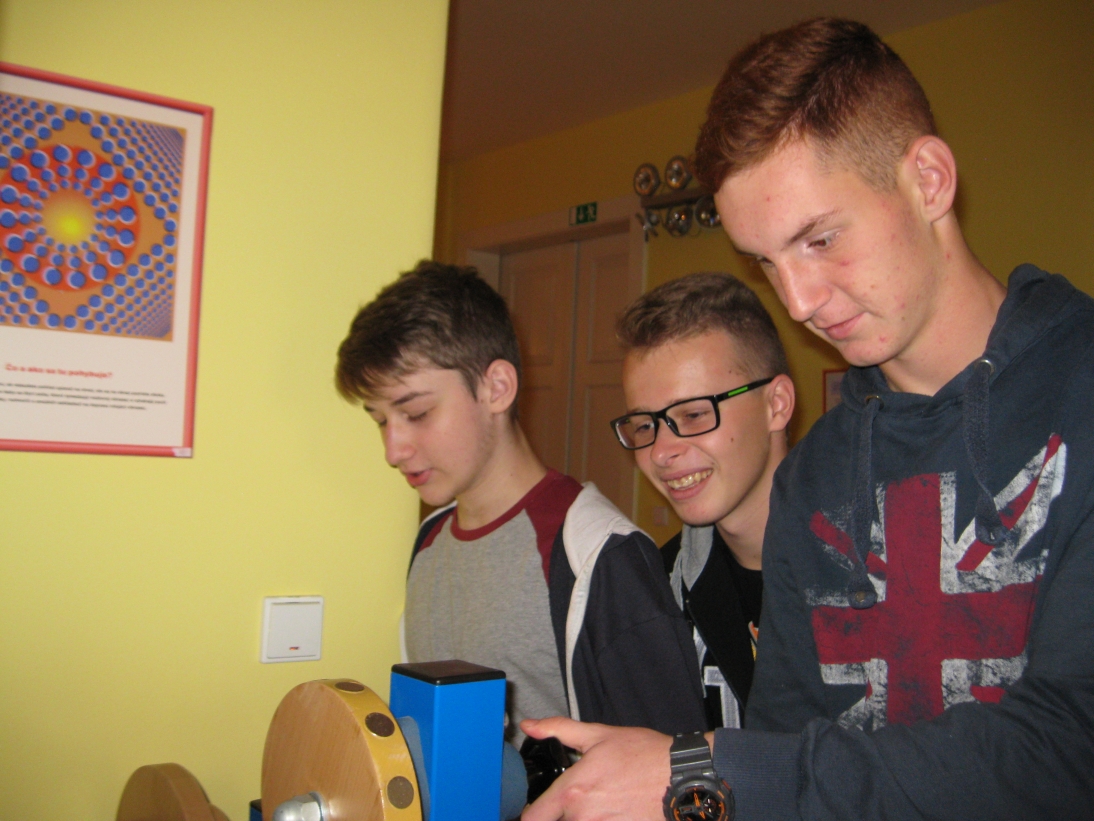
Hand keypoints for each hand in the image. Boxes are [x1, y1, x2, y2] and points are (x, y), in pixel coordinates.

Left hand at [520, 716, 670, 820]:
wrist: (682, 777)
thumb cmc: (645, 755)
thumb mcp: (598, 735)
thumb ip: (559, 730)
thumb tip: (530, 726)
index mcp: (573, 791)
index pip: (533, 817)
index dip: (532, 813)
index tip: (539, 807)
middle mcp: (584, 817)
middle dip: (564, 813)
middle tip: (581, 798)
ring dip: (585, 817)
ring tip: (604, 801)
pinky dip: (604, 820)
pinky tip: (616, 809)